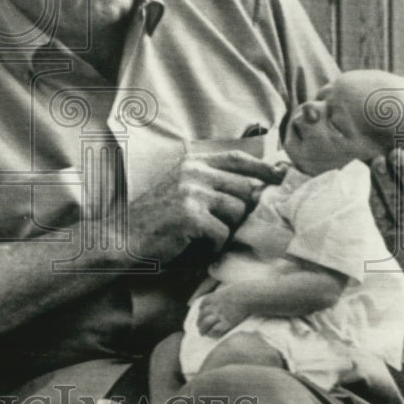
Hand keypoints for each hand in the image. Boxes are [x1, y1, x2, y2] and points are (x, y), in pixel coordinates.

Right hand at [129, 151, 286, 260]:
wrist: (122, 236)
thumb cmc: (155, 219)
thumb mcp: (182, 189)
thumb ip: (211, 183)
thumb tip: (256, 188)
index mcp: (191, 162)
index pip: (236, 158)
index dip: (262, 166)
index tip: (281, 175)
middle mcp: (193, 171)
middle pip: (244, 187)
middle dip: (243, 210)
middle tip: (228, 226)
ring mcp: (191, 191)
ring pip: (237, 211)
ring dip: (228, 229)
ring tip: (209, 236)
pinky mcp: (190, 214)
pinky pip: (222, 232)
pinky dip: (214, 244)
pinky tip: (197, 245)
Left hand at [197, 285, 250, 337]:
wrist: (247, 296)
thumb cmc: (241, 292)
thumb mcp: (228, 289)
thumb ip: (222, 294)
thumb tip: (224, 295)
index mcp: (213, 298)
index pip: (202, 305)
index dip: (201, 311)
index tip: (202, 315)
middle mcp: (214, 307)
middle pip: (202, 315)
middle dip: (199, 322)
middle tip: (199, 328)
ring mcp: (220, 315)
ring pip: (206, 323)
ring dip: (203, 328)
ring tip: (203, 333)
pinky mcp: (227, 323)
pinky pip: (215, 329)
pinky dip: (212, 332)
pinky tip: (212, 334)